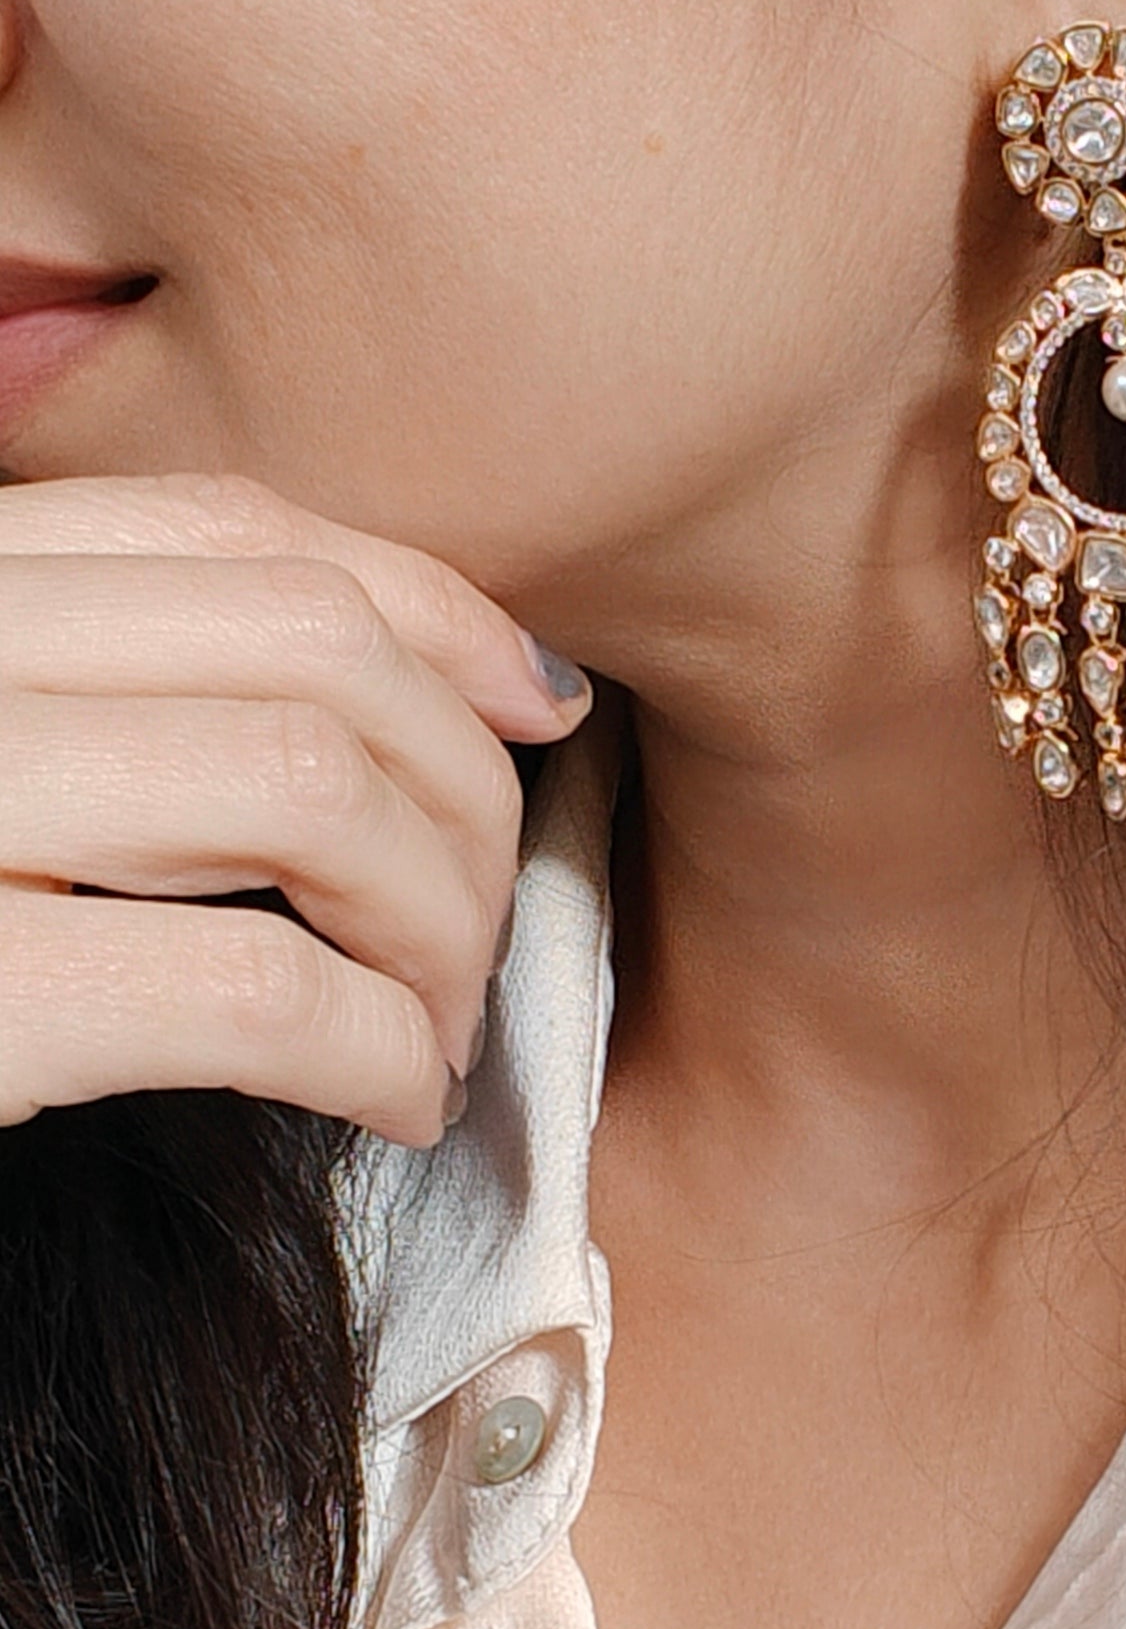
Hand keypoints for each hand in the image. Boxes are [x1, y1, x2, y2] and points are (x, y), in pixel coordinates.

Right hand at [0, 472, 588, 1145]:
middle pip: (308, 643)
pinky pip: (260, 988)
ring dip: (438, 916)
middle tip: (479, 924)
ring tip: (437, 1022)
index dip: (427, 605)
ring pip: (315, 784)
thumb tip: (402, 699)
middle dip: (462, 782)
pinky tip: (392, 1099)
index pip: (228, 528)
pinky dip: (379, 1045)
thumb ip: (92, 699)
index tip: (531, 704)